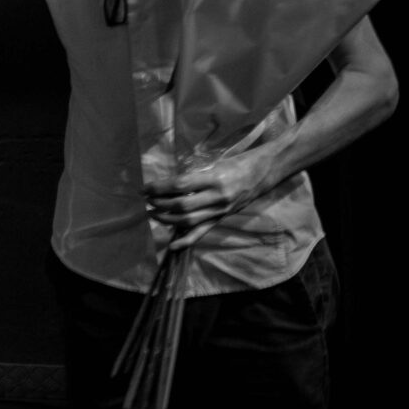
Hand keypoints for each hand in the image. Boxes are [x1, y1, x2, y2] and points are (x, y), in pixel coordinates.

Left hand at [143, 149, 272, 250]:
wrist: (263, 172)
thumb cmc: (237, 163)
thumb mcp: (214, 164)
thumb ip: (194, 176)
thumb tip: (169, 185)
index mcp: (214, 178)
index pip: (180, 185)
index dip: (159, 188)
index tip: (145, 188)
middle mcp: (217, 197)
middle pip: (182, 205)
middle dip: (160, 204)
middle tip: (147, 200)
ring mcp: (220, 210)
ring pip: (189, 221)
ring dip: (167, 220)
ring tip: (152, 214)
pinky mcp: (222, 218)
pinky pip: (202, 232)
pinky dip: (186, 240)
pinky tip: (172, 245)